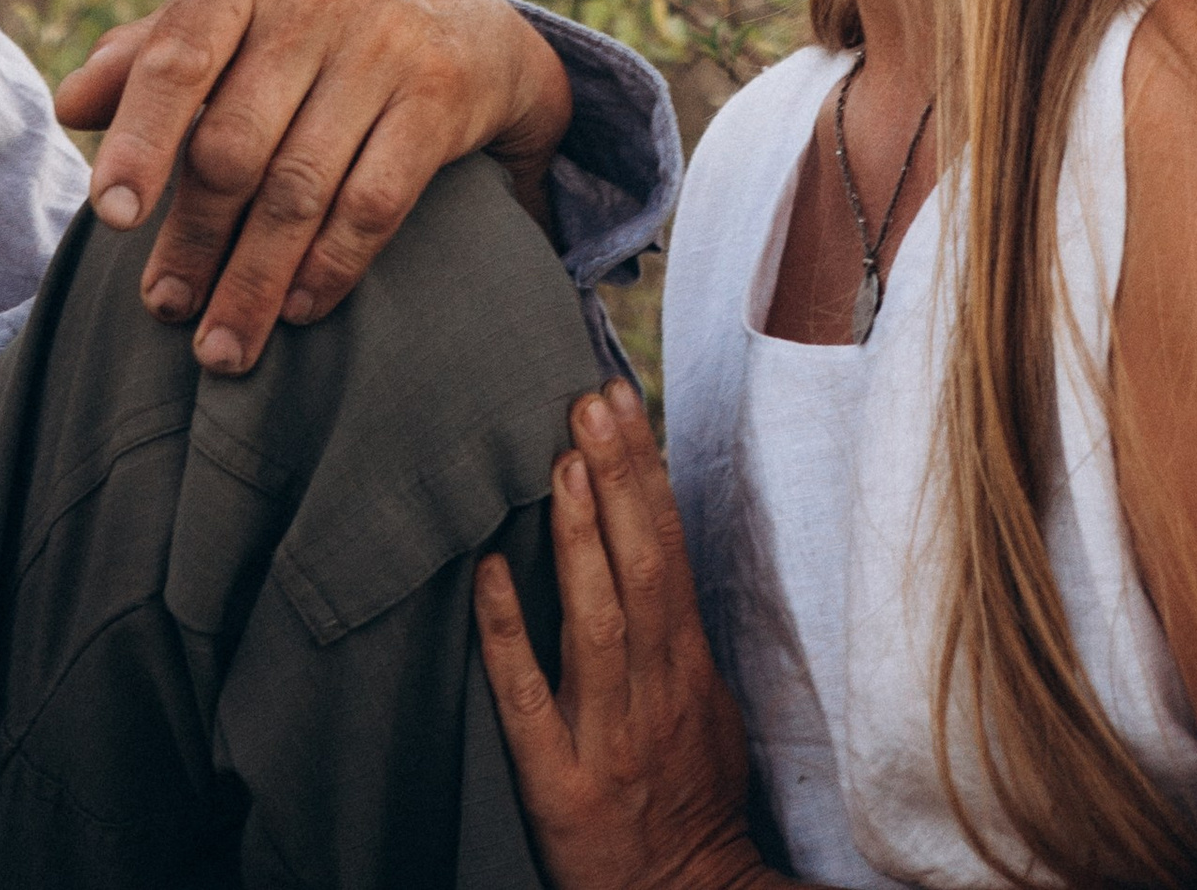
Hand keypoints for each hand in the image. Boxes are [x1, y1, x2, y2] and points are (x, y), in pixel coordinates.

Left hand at [53, 0, 572, 369]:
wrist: (460, 11)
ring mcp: (386, 44)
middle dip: (194, 238)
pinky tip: (299, 311)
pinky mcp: (440, 97)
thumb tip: (70, 105)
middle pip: (235, 142)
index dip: (141, 139)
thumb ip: (153, 55)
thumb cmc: (310, 24)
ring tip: (220, 347)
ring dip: (254, 280)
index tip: (112, 218)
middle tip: (164, 307)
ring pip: (300, 187)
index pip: (180, 56)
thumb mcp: (237, 14)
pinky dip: (330, 266)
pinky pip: (374, 202)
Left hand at [477, 381, 767, 889]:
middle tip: (591, 400)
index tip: (621, 400)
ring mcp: (606, 736)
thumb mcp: (707, 705)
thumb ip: (677, 627)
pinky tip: (489, 573)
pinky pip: (528, 701)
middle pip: (644, 570)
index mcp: (688, 666)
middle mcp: (653, 691)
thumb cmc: (691, 796)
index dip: (646, 474)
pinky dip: (508, 634)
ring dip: (581, 540)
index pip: (671, 550)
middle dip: (619, 480)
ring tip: (561, 463)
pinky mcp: (558, 784)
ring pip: (598, 623)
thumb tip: (650, 536)